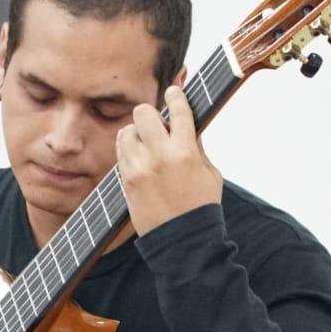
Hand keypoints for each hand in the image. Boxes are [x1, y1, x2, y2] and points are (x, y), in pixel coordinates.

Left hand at [115, 85, 222, 235]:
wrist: (183, 240)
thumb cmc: (201, 205)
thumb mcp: (209, 172)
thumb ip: (196, 146)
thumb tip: (187, 123)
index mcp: (186, 152)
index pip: (178, 110)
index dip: (176, 95)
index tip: (174, 91)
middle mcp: (160, 156)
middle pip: (144, 112)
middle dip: (151, 113)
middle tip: (157, 123)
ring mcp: (139, 168)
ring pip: (126, 130)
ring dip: (136, 132)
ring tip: (146, 143)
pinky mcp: (126, 180)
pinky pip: (120, 151)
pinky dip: (129, 149)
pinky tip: (138, 156)